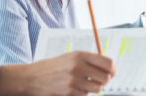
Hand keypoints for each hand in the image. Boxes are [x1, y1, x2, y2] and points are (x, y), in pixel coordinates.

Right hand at [0, 51, 115, 95]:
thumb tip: (109, 67)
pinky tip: (73, 88)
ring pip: (97, 89)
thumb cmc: (53, 66)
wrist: (32, 78)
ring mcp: (74, 81)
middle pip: (106, 78)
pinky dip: (83, 93)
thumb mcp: (70, 57)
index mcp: (80, 55)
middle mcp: (78, 66)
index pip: (108, 63)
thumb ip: (88, 60)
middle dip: (104, 80)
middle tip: (97, 79)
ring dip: (93, 88)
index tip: (112, 72)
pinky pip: (86, 95)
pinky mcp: (70, 93)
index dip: (113, 69)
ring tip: (83, 83)